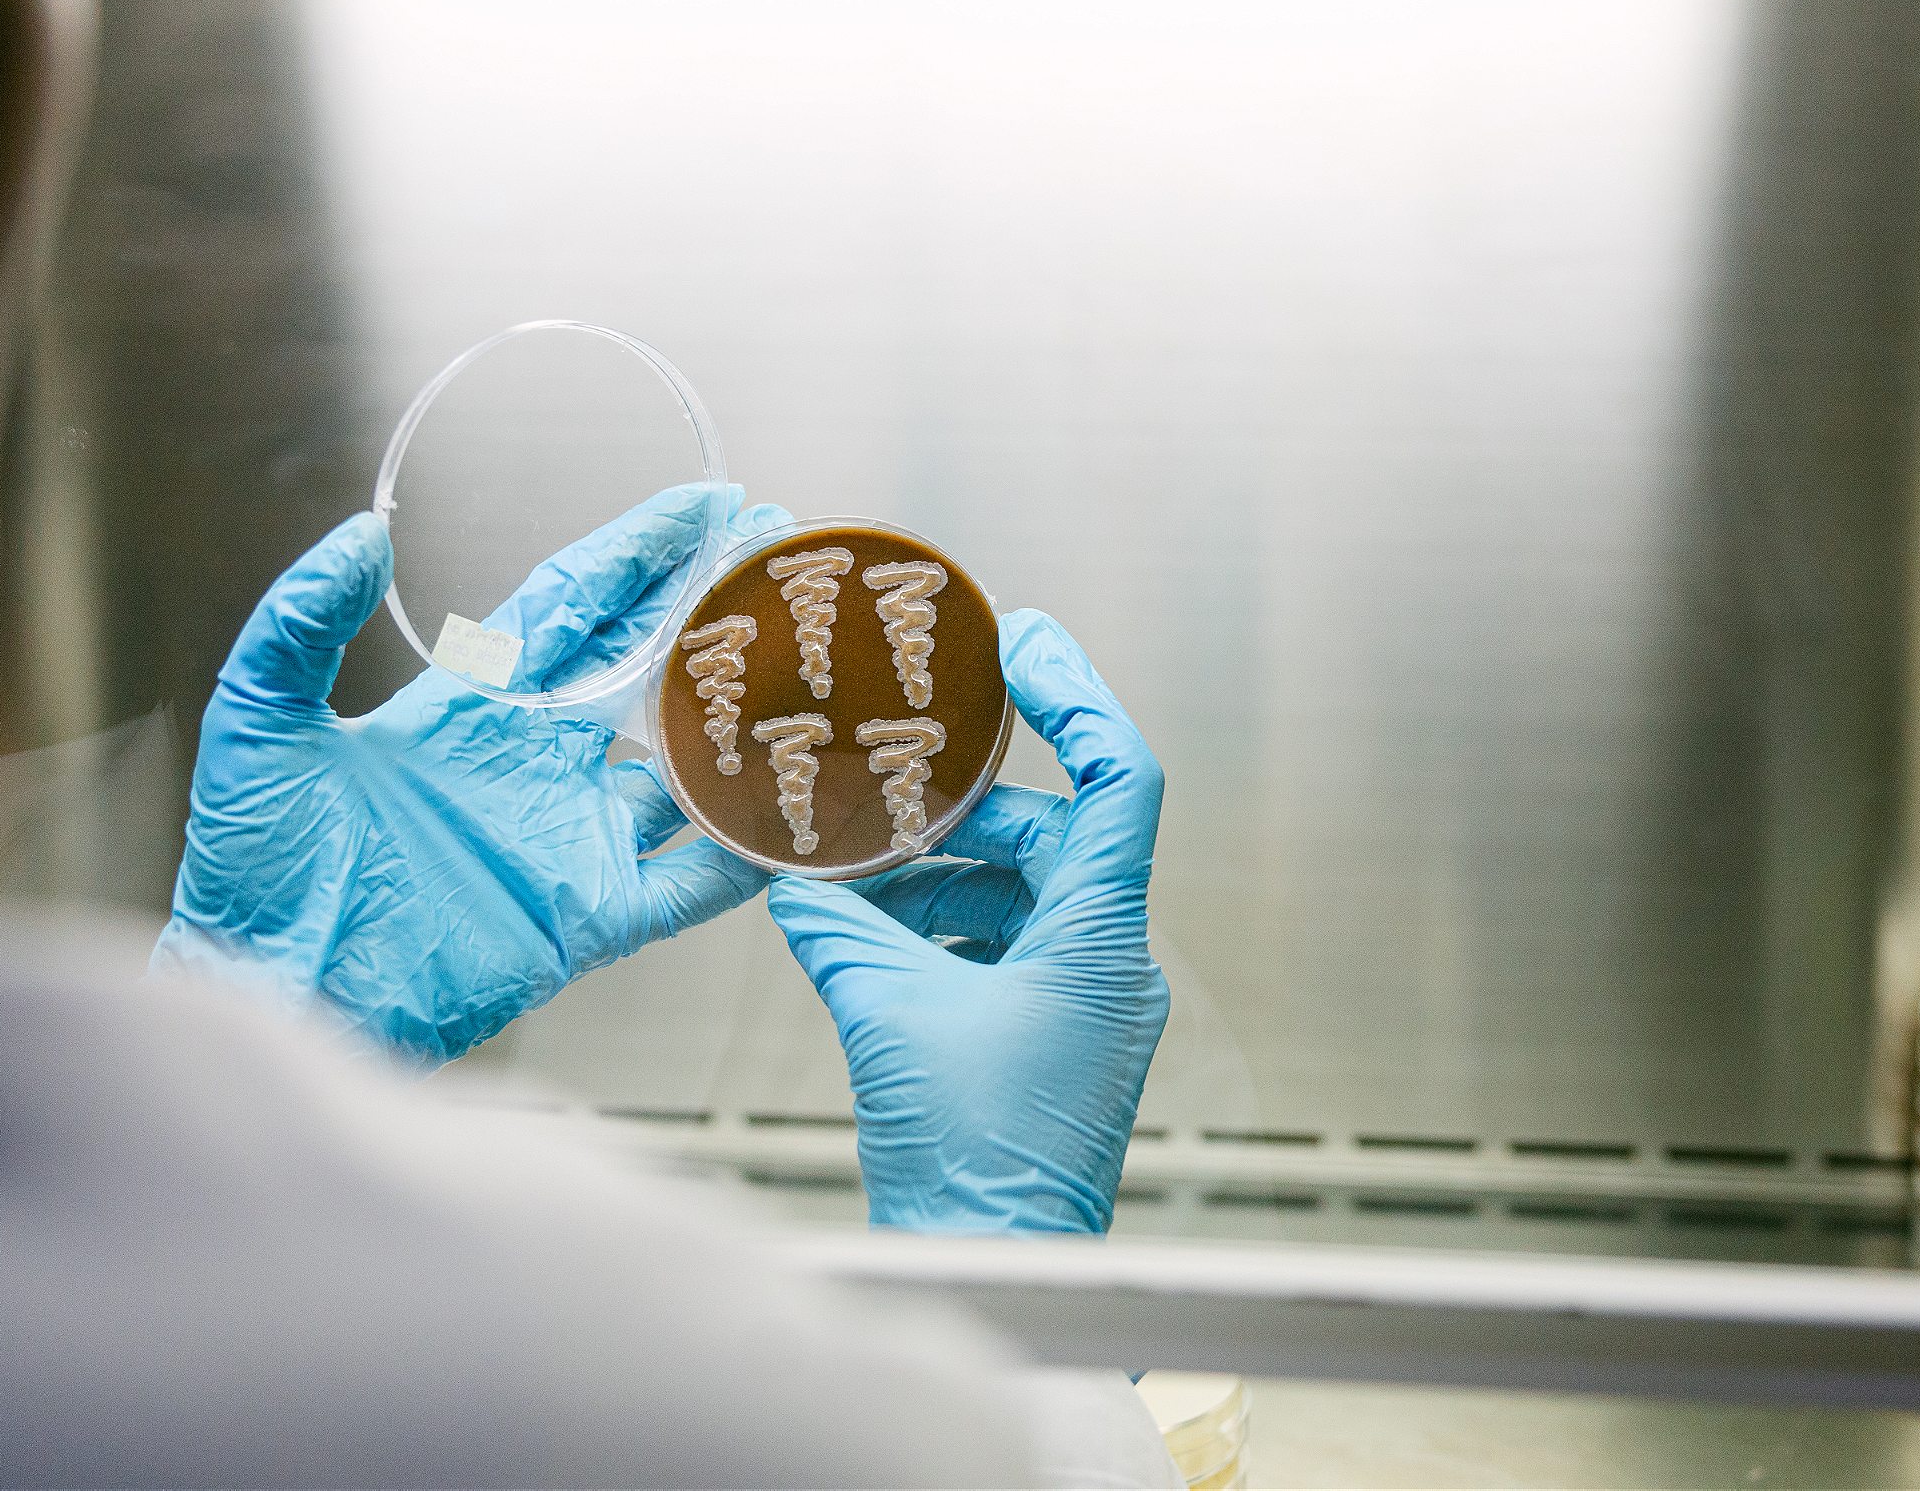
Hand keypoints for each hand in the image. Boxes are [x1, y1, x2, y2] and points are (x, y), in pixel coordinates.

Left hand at [153, 484, 785, 1066]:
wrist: (269, 993)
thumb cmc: (253, 870)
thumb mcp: (259, 725)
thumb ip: (301, 623)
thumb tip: (360, 532)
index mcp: (470, 707)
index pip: (575, 606)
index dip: (639, 552)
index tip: (706, 505)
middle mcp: (535, 763)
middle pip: (648, 668)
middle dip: (716, 612)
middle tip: (785, 562)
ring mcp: (570, 837)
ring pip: (687, 768)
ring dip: (747, 723)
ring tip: (817, 672)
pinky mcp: (588, 916)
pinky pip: (690, 881)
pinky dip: (747, 854)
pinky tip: (802, 819)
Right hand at [768, 610, 1169, 1235]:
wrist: (993, 1270)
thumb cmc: (975, 1168)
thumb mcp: (889, 1018)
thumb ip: (841, 931)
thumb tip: (798, 883)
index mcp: (1101, 941)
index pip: (1120, 781)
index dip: (1078, 700)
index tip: (1025, 649)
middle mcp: (1108, 964)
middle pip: (1050, 836)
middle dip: (958, 813)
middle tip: (882, 787)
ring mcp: (1086, 1004)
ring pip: (1019, 894)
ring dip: (937, 878)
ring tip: (853, 875)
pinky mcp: (1052, 1038)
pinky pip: (1002, 948)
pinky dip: (940, 931)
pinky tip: (868, 935)